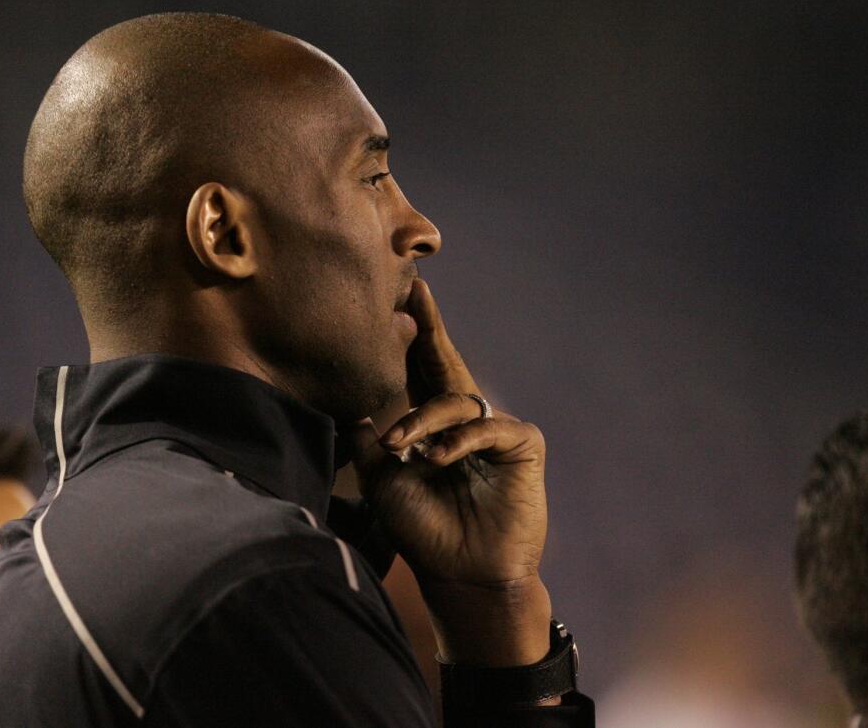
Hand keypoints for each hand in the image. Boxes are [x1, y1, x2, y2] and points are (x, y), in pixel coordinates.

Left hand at [343, 278, 552, 664]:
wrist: (461, 575)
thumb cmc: (423, 531)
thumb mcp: (382, 480)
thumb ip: (368, 438)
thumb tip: (346, 401)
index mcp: (431, 423)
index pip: (418, 370)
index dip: (409, 335)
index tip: (396, 298)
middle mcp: (463, 419)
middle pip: (445, 362)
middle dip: (429, 327)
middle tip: (414, 292)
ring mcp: (494, 431)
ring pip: (458, 399)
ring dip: (424, 419)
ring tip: (401, 446)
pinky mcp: (522, 447)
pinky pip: (490, 428)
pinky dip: (461, 440)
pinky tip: (438, 458)